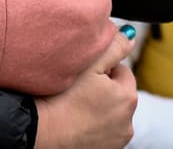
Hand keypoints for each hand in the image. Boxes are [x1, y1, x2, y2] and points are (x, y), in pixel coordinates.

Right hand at [33, 30, 137, 148]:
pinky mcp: (107, 148)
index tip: (84, 73)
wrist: (42, 132)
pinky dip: (95, 123)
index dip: (103, 68)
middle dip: (104, 87)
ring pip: (111, 112)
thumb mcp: (89, 65)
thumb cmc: (62, 98)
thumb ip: (113, 47)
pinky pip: (104, 129)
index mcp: (128, 96)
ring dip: (100, 106)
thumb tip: (130, 35)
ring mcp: (118, 138)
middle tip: (78, 87)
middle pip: (118, 92)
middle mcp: (128, 121)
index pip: (122, 70)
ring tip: (76, 103)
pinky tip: (77, 118)